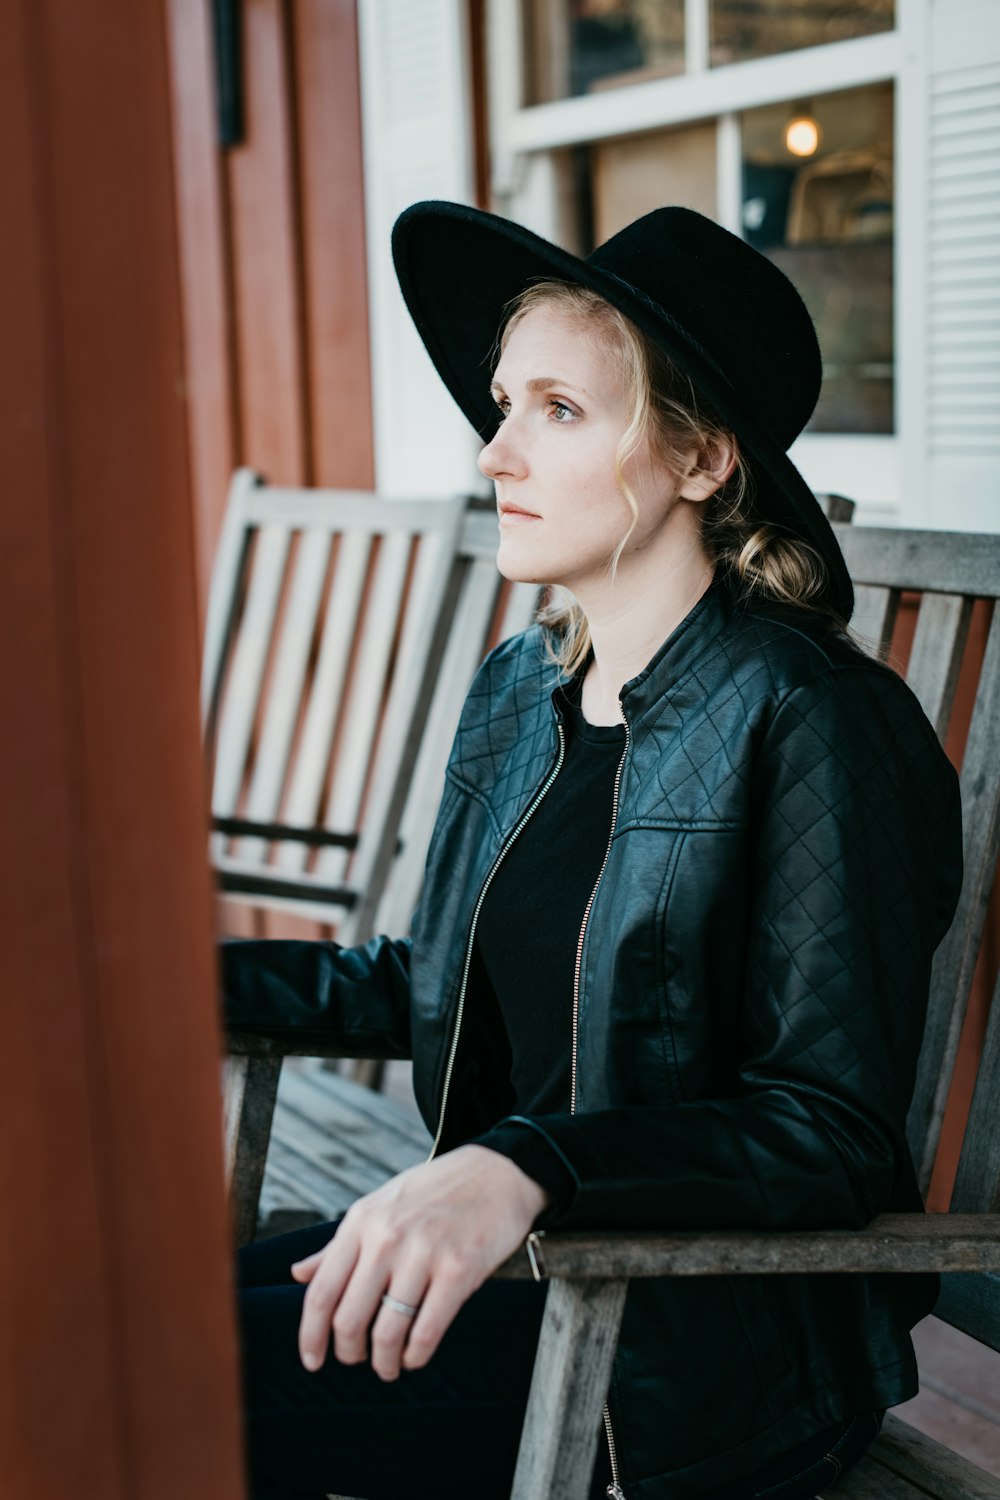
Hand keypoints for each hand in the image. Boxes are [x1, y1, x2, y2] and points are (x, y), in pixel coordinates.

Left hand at [290, 1145, 548, 1381]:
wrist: (497, 1171)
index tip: (312, 1360)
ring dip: (383, 1362)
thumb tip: (298, 1274)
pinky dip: (416, 1355)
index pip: (322, 1291)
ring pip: (386, 1331)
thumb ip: (340, 1244)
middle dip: (348, 1352)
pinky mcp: (459, 1269)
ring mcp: (423, 1253)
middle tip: (357, 1360)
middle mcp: (386, 1236)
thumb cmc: (435, 1192)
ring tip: (388, 1366)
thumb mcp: (380, 1206)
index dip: (310, 1335)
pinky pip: (427, 1331)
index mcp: (361, 1221)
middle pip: (348, 1318)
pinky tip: (415, 1357)